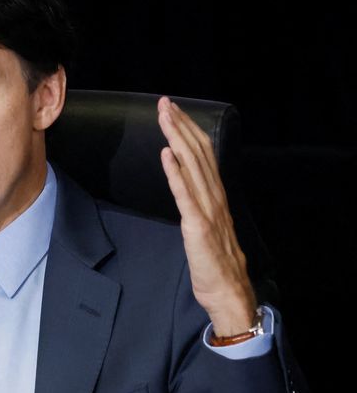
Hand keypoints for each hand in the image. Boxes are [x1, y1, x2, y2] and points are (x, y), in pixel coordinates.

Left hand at [157, 96, 255, 335]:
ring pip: (192, 166)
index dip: (188, 129)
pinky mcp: (198, 226)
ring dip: (177, 138)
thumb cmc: (215, 259)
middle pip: (198, 152)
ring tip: (164, 117)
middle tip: (164, 102)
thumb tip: (182, 178)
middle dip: (180, 125)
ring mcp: (207, 210)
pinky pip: (185, 195)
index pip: (203, 152)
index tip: (173, 109)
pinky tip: (166, 154)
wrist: (228, 289)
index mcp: (216, 194)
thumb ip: (198, 200)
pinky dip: (176, 173)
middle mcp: (214, 196)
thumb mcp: (208, 222)